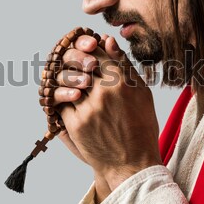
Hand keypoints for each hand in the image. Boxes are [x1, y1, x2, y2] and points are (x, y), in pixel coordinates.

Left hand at [53, 35, 161, 197]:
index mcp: (121, 82)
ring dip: (69, 76)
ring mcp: (87, 108)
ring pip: (68, 80)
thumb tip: (107, 40)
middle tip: (78, 61)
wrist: (132, 164)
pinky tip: (71, 96)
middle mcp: (103, 93)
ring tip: (74, 79)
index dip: (90, 47)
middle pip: (80, 63)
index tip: (89, 49)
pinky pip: (62, 100)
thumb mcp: (141, 92)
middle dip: (77, 59)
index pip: (97, 52)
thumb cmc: (141, 127)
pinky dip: (64, 94)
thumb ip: (123, 64)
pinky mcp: (75, 124)